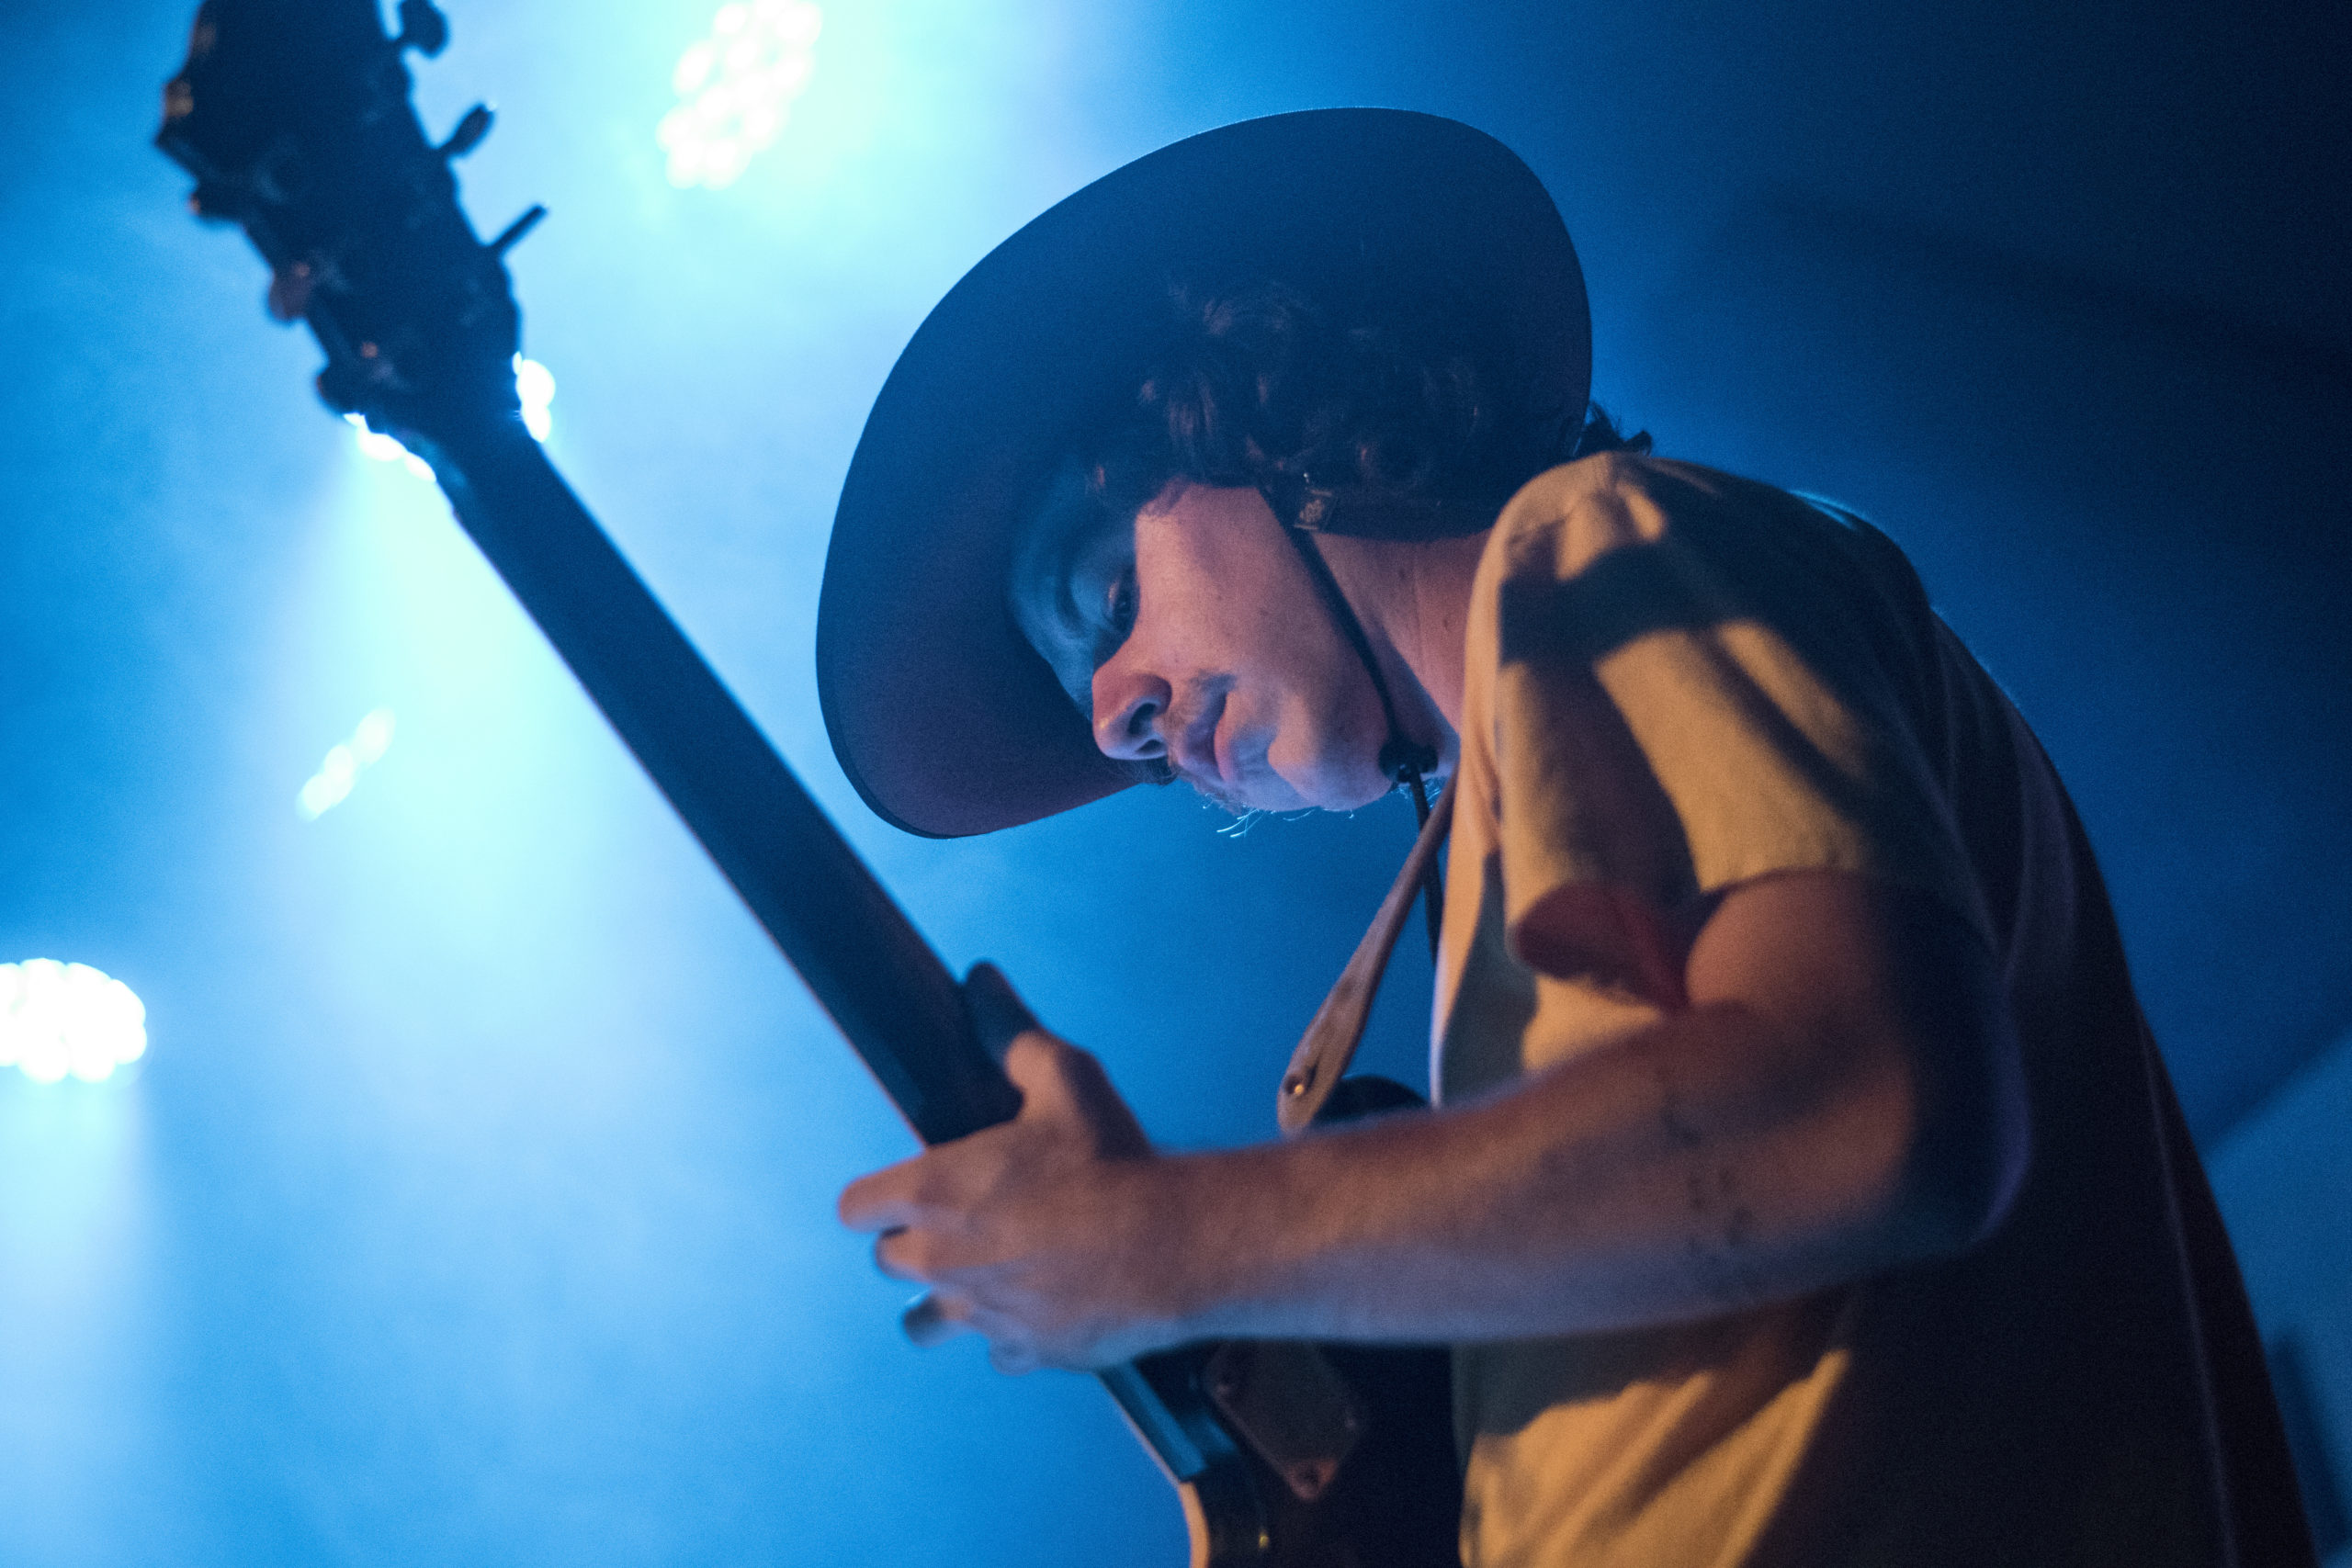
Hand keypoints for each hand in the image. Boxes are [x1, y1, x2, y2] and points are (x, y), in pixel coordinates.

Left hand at [837, 964, 1181, 1372]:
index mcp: (932, 1194)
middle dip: (914, 1245)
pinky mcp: (1023, 1351)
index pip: (855, 1209)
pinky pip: (997, 1351)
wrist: (1172, 1247)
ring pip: (925, 1324)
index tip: (904, 1191)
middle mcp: (941, 1262)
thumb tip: (980, 982)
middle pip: (887, 1264)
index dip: (877, 1198)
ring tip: (983, 1278)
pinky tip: (1044, 1304)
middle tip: (962, 1223)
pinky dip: (1012, 1333)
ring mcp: (979, 1314)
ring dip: (944, 1303)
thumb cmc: (1111, 1160)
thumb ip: (1012, 1036)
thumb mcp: (1064, 1078)